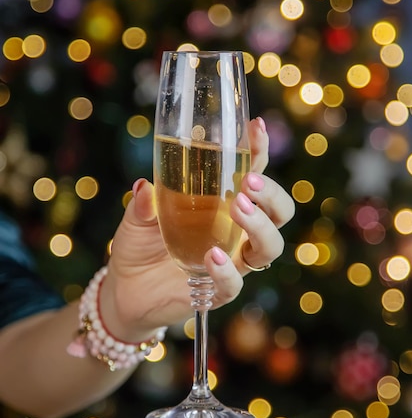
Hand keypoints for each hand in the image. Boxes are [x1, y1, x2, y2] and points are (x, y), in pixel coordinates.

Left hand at [99, 117, 294, 339]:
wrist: (127, 289)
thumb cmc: (139, 245)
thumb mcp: (136, 218)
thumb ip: (142, 203)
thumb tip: (144, 185)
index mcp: (222, 204)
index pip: (252, 174)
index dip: (258, 151)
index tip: (255, 127)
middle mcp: (235, 231)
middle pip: (278, 211)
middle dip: (272, 194)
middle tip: (249, 182)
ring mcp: (232, 261)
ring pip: (269, 246)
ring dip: (260, 225)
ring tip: (238, 208)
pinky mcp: (217, 290)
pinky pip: (234, 284)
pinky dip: (227, 270)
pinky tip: (212, 255)